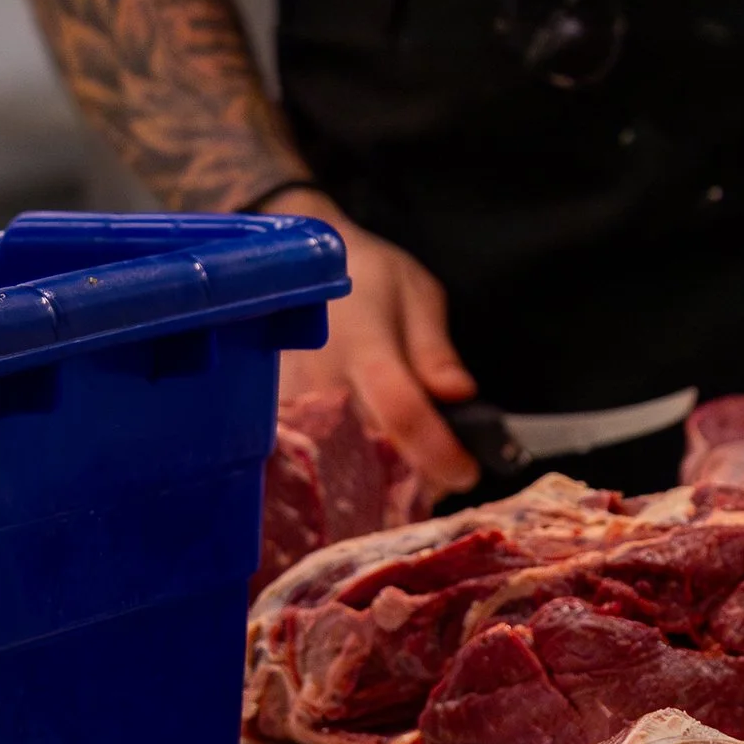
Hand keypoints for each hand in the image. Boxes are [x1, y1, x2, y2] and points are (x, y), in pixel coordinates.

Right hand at [271, 191, 480, 497]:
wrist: (296, 266)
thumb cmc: (365, 277)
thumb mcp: (415, 294)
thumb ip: (435, 350)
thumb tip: (458, 394)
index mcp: (363, 345)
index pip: (401, 411)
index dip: (438, 450)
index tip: (467, 471)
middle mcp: (321, 382)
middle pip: (374, 454)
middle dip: (416, 473)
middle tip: (443, 466)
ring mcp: (291, 404)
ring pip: (343, 467)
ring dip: (382, 477)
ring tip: (409, 460)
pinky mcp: (276, 419)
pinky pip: (316, 461)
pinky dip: (348, 471)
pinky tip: (371, 460)